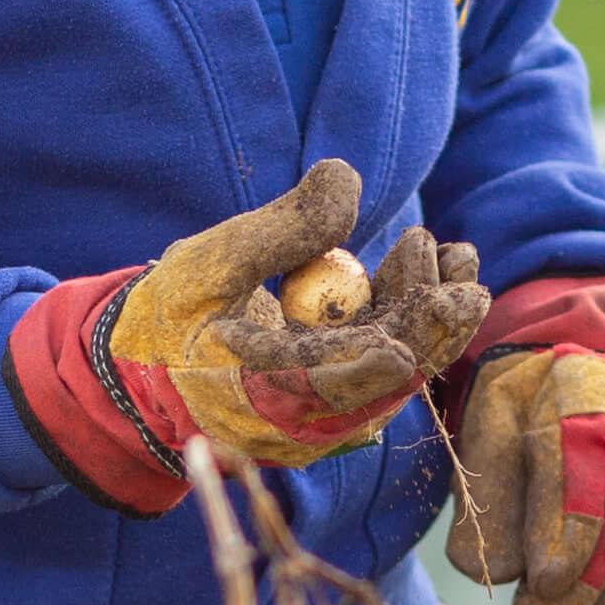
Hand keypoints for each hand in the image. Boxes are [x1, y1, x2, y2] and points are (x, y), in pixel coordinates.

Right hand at [9, 161, 486, 514]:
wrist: (141, 379)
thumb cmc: (165, 320)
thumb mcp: (205, 265)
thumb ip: (277, 228)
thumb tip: (347, 180)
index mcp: (255, 397)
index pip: (331, 383)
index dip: (381, 357)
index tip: (425, 315)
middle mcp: (300, 423)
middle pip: (380, 382)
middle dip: (427, 325)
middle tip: (463, 273)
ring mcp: (320, 420)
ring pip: (389, 372)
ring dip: (427, 317)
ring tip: (461, 260)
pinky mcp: (331, 405)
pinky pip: (379, 365)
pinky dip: (406, 320)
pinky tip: (431, 271)